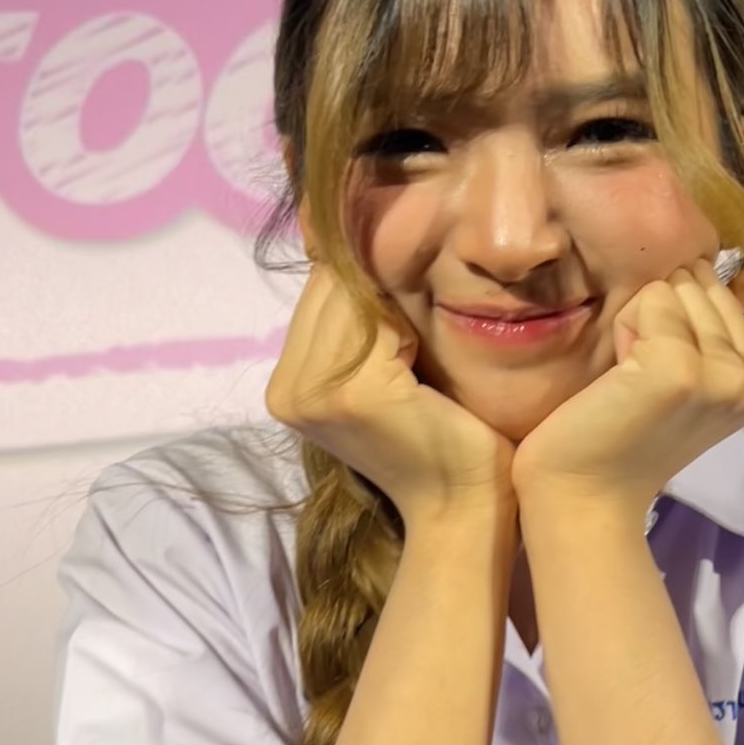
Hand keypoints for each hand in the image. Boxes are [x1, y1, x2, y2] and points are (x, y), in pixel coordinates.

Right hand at [265, 265, 516, 528]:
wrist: (460, 505)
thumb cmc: (437, 435)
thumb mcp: (382, 369)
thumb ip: (357, 321)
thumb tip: (349, 238)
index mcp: (283, 384)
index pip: (317, 288)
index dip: (364, 278)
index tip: (404, 302)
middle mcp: (285, 389)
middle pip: (330, 286)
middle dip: (378, 287)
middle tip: (417, 332)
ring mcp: (314, 393)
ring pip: (354, 298)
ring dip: (397, 308)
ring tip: (420, 352)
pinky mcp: (353, 394)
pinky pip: (381, 323)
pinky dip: (412, 331)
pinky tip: (426, 365)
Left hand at [511, 258, 743, 518]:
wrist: (586, 491)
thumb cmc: (629, 431)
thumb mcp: (694, 372)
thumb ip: (722, 324)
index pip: (723, 295)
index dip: (680, 326)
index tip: (664, 378)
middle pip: (699, 286)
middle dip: (661, 320)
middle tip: (643, 380)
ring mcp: (720, 374)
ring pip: (674, 289)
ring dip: (640, 326)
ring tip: (632, 380)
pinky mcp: (678, 368)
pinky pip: (650, 299)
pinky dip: (623, 330)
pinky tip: (620, 379)